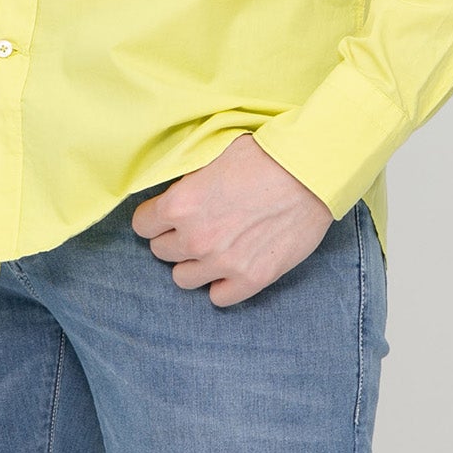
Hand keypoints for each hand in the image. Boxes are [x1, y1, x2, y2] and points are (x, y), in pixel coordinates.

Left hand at [130, 132, 334, 306]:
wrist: (310, 171)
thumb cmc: (263, 155)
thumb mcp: (212, 156)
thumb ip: (187, 183)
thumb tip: (173, 194)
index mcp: (180, 204)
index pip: (142, 225)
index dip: (154, 218)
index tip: (166, 215)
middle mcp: (195, 238)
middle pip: (161, 252)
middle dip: (174, 238)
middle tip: (195, 226)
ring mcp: (223, 263)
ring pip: (183, 279)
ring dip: (193, 264)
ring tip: (212, 247)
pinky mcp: (251, 279)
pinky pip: (218, 297)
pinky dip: (221, 284)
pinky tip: (231, 265)